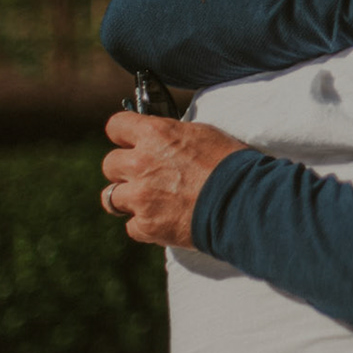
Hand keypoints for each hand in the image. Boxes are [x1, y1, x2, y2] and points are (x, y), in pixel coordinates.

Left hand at [102, 111, 245, 247]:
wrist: (243, 201)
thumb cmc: (231, 164)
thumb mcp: (203, 134)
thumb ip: (172, 136)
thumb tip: (163, 138)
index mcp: (155, 134)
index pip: (116, 126)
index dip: (123, 135)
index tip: (129, 141)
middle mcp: (140, 163)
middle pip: (109, 164)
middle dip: (123, 170)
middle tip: (144, 176)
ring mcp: (140, 196)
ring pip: (110, 197)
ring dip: (127, 199)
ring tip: (149, 202)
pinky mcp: (146, 225)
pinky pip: (132, 226)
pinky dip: (145, 226)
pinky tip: (164, 221)